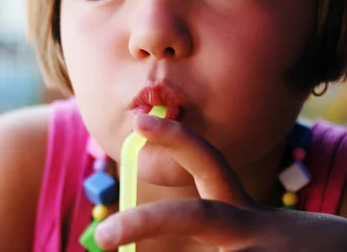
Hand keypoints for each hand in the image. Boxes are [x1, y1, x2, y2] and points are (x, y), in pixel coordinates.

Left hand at [94, 115, 346, 250]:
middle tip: (103, 236)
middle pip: (191, 216)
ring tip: (167, 251)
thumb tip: (141, 250)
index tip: (140, 122)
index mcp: (244, 216)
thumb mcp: (258, 237)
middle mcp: (254, 231)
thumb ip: (215, 232)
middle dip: (142, 223)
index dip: (176, 138)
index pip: (208, 163)